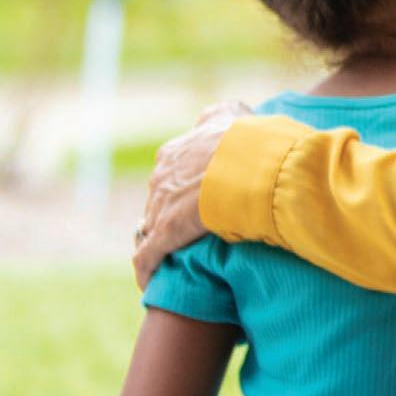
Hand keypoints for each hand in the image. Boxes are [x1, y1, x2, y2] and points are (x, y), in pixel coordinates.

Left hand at [132, 101, 252, 288]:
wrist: (249, 166)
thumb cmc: (248, 142)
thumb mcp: (234, 114)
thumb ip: (221, 113)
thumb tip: (218, 113)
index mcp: (176, 151)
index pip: (170, 171)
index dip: (182, 186)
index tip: (195, 197)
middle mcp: (161, 176)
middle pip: (158, 200)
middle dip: (169, 214)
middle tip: (190, 230)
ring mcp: (159, 206)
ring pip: (150, 228)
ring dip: (159, 243)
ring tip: (173, 258)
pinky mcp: (163, 235)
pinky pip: (146, 258)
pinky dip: (147, 270)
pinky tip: (150, 283)